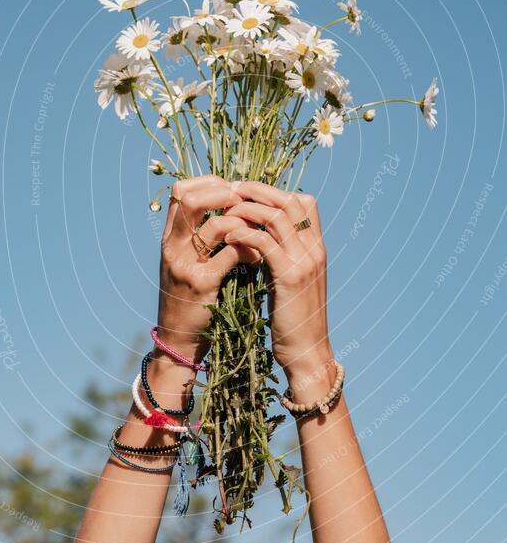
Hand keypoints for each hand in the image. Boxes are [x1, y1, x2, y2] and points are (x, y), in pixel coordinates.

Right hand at [157, 175, 257, 360]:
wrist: (179, 338)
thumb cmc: (190, 297)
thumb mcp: (187, 262)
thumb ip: (201, 236)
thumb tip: (233, 206)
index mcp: (169, 237)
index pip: (180, 192)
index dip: (207, 183)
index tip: (231, 190)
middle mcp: (172, 246)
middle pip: (191, 200)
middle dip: (223, 195)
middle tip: (246, 204)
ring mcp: (185, 264)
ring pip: (215, 225)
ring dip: (244, 223)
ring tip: (260, 231)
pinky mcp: (202, 284)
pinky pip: (231, 254)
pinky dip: (251, 250)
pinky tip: (260, 257)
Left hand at [223, 182, 332, 380]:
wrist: (307, 352)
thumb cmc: (294, 318)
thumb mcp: (292, 280)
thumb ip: (283, 255)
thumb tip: (260, 237)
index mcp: (316, 247)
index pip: (304, 201)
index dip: (274, 191)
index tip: (247, 193)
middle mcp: (314, 249)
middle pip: (289, 201)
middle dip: (257, 191)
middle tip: (230, 191)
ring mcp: (305, 261)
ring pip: (276, 216)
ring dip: (246, 208)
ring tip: (224, 212)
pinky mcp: (289, 277)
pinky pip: (264, 243)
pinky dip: (243, 234)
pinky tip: (227, 236)